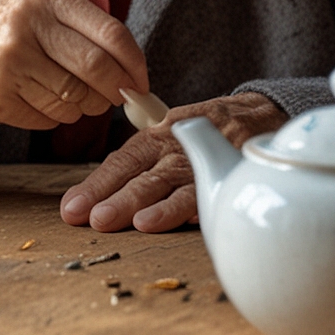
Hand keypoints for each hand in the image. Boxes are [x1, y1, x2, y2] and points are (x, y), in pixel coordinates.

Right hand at [0, 0, 148, 131]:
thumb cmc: (2, 24)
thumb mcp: (39, 5)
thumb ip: (85, 30)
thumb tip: (133, 76)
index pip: (110, 34)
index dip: (134, 64)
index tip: (141, 83)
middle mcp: (25, 27)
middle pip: (96, 70)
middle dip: (116, 91)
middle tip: (118, 99)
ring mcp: (6, 64)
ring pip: (73, 101)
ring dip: (82, 106)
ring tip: (69, 95)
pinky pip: (47, 120)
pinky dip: (54, 117)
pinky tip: (38, 100)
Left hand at [60, 92, 287, 232]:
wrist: (262, 111)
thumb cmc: (203, 130)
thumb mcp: (168, 134)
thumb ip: (137, 161)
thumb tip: (89, 198)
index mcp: (157, 136)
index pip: (122, 160)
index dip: (97, 184)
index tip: (72, 209)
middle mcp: (179, 147)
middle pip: (147, 174)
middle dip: (120, 198)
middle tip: (97, 219)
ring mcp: (210, 160)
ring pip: (182, 185)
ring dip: (162, 206)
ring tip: (141, 223)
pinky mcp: (238, 170)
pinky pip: (224, 189)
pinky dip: (209, 205)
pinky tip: (195, 221)